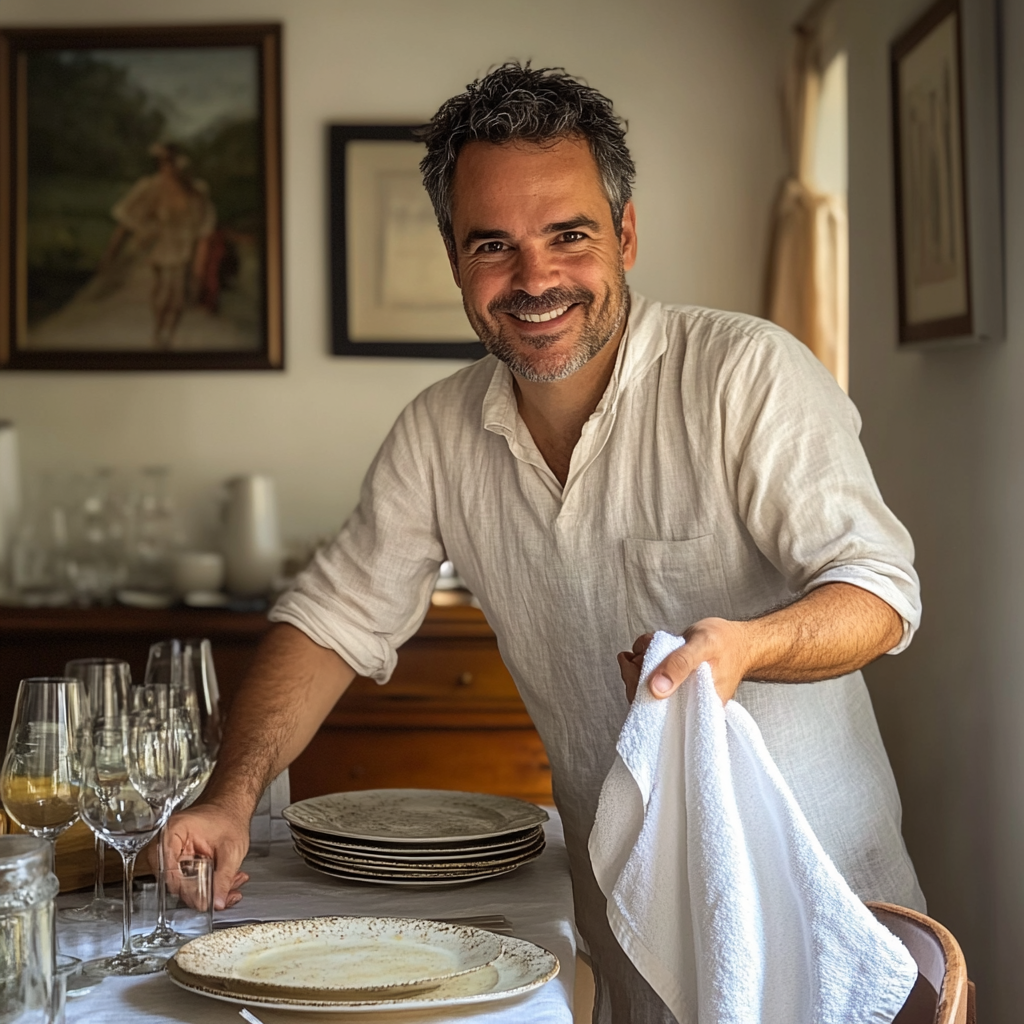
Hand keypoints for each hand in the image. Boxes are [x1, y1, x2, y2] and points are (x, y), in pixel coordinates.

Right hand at [151, 800, 251, 910]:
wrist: (234, 805)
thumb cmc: (230, 815)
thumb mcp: (232, 849)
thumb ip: (224, 878)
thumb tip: (218, 902)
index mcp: (172, 833)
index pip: (168, 872)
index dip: (187, 890)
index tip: (203, 900)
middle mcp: (166, 844)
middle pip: (175, 882)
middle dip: (204, 891)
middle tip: (223, 895)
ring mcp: (173, 852)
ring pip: (185, 884)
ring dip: (209, 889)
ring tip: (231, 885)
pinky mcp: (182, 859)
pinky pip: (190, 879)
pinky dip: (209, 883)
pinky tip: (227, 881)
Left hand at [617, 618, 748, 705]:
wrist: (743, 642)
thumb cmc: (727, 643)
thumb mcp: (703, 646)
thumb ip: (680, 664)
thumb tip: (656, 689)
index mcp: (694, 705)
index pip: (654, 710)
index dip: (634, 688)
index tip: (628, 662)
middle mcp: (686, 703)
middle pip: (647, 699)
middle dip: (634, 673)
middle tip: (632, 653)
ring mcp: (681, 693)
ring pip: (648, 687)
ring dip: (639, 665)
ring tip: (643, 647)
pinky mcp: (679, 683)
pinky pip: (656, 678)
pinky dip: (647, 662)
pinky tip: (647, 648)